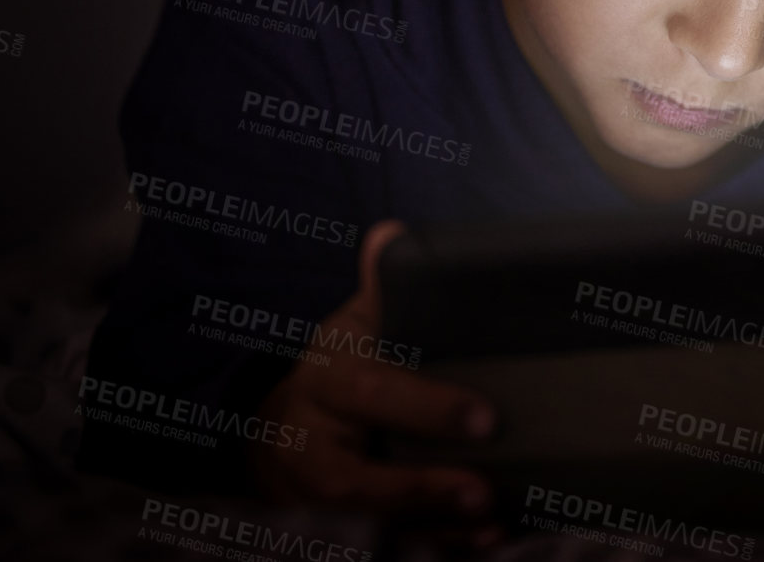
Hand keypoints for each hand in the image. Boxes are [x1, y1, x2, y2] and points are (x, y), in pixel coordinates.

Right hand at [248, 220, 501, 544]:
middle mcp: (308, 442)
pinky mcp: (321, 531)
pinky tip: (478, 544)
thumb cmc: (340, 369)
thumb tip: (392, 233)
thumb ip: (384, 288)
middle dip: (420, 489)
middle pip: (353, 480)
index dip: (426, 408)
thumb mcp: (355, 326)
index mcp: (325, 378)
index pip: (372, 393)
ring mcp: (308, 495)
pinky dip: (425, 547)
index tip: (486, 419)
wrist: (274, 431)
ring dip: (427, 529)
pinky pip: (371, 547)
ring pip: (361, 524)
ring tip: (490, 524)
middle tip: (486, 491)